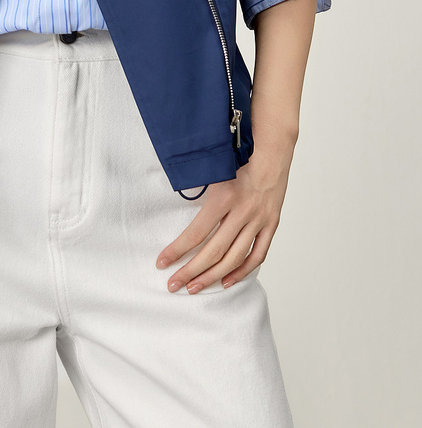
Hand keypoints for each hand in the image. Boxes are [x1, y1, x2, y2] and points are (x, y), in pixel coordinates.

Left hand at [155, 144, 293, 292]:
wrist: (272, 146)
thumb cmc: (238, 154)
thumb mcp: (214, 167)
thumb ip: (196, 186)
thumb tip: (170, 200)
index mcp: (224, 196)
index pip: (196, 233)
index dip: (177, 251)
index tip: (161, 263)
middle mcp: (242, 211)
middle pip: (213, 251)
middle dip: (190, 271)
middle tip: (173, 285)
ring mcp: (259, 220)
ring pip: (234, 258)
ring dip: (212, 276)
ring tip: (194, 288)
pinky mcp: (271, 224)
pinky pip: (257, 255)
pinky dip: (242, 271)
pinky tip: (225, 281)